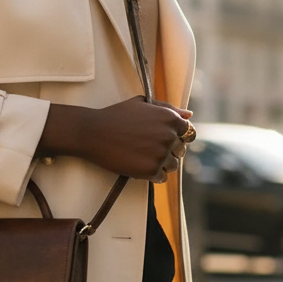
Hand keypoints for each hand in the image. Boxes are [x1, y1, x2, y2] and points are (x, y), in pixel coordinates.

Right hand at [38, 97, 191, 181]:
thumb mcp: (142, 104)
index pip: (188, 132)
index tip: (160, 138)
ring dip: (160, 164)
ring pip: (172, 165)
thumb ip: (168, 108)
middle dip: (167, 150)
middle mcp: (169, 135)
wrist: (93, 132)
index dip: (175, 136)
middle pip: (180, 150)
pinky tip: (139, 166)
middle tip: (146, 148)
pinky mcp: (151, 170)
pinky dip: (152, 175)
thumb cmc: (116, 116)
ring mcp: (161, 153)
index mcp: (170, 118)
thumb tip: (189, 115)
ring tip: (141, 157)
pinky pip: (161, 177)